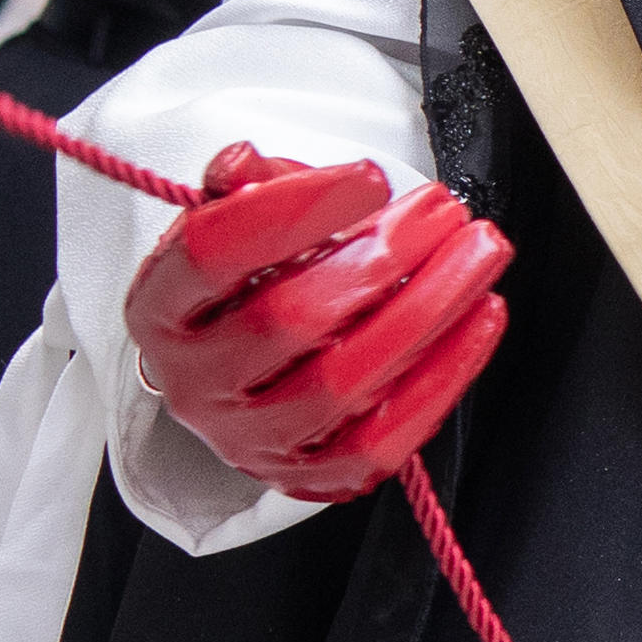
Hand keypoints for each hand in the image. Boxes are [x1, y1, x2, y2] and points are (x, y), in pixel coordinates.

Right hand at [132, 140, 509, 504]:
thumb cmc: (243, 285)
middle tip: (442, 211)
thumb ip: (246, 186)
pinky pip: (380, 441)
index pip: (213, 253)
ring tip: (477, 255)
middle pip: (289, 318)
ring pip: (343, 382)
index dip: (295, 209)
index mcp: (161, 306)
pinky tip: (481, 319)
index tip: (370, 176)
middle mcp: (195, 381)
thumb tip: (246, 165)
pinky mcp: (307, 475)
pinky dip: (441, 377)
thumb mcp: (229, 223)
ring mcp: (248, 438)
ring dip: (427, 310)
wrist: (237, 376)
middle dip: (383, 257)